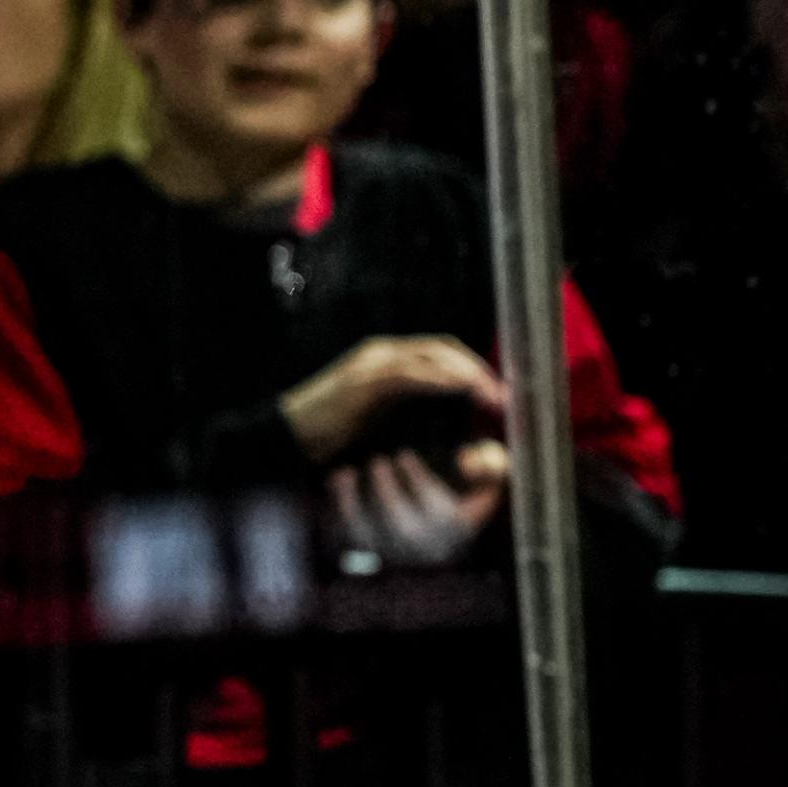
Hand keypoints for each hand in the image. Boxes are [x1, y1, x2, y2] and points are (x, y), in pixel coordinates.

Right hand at [279, 332, 505, 464]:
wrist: (283, 437)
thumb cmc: (326, 436)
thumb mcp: (375, 421)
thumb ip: (405, 414)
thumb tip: (444, 428)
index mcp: (385, 361)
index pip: (440, 354)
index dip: (472, 369)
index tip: (497, 395)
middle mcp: (380, 354)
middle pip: (442, 349)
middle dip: (477, 369)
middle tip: (504, 396)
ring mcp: (370, 364)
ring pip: (430, 355)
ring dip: (466, 374)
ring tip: (490, 396)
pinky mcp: (362, 380)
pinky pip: (408, 372)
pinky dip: (437, 378)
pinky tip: (460, 390)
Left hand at [331, 437, 510, 567]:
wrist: (427, 551)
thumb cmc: (454, 508)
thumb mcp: (483, 492)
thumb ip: (491, 473)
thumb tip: (470, 460)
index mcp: (454, 533)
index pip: (440, 512)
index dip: (419, 481)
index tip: (403, 455)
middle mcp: (423, 552)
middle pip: (402, 528)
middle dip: (387, 491)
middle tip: (378, 461)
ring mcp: (391, 560)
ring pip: (366, 538)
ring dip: (350, 504)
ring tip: (345, 473)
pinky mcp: (363, 562)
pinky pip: (342, 543)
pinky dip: (331, 515)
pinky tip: (331, 486)